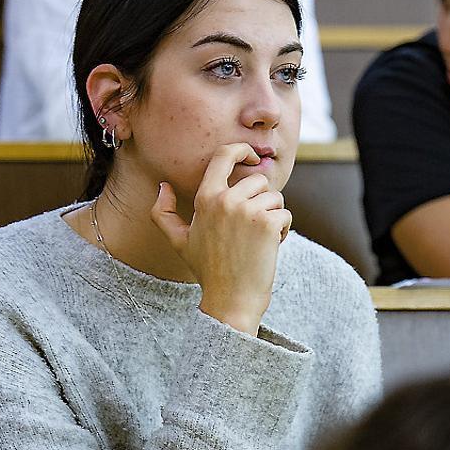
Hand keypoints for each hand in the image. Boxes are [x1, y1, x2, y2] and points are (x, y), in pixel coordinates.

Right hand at [151, 143, 290, 335]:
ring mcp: (247, 211)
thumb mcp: (179, 242)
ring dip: (273, 217)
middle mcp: (226, 200)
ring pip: (275, 198)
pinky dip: (283, 231)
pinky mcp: (268, 223)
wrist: (230, 299)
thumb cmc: (207, 270)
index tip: (251, 155)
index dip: (241, 149)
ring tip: (258, 240)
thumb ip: (163, 214)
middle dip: (262, 201)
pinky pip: (285, 215)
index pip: (224, 156)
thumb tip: (163, 187)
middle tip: (252, 229)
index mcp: (205, 198)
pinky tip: (269, 248)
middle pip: (259, 180)